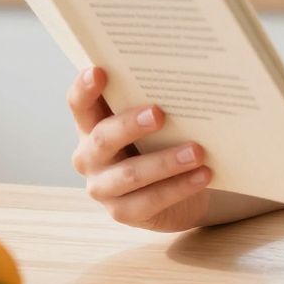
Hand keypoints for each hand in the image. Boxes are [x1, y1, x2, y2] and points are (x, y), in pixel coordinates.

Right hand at [67, 66, 212, 231]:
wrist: (176, 193)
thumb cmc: (160, 144)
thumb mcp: (152, 124)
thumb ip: (152, 103)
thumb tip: (183, 78)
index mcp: (91, 126)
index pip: (79, 105)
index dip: (84, 89)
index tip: (98, 71)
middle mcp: (89, 157)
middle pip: (103, 139)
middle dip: (130, 125)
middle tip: (160, 113)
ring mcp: (103, 188)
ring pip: (130, 174)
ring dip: (165, 162)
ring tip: (197, 151)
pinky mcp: (123, 213)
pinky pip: (150, 200)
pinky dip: (179, 187)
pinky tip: (203, 175)